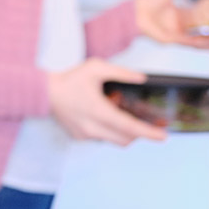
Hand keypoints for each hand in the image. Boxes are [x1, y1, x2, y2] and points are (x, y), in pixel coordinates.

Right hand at [47, 58, 166, 144]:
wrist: (45, 92)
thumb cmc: (70, 79)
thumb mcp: (96, 67)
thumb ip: (121, 72)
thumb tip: (142, 78)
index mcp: (99, 111)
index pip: (129, 127)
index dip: (148, 133)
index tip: (163, 136)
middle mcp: (92, 127)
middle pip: (126, 140)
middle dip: (139, 134)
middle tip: (147, 123)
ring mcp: (85, 134)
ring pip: (114, 141)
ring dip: (124, 133)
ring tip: (124, 118)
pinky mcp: (79, 137)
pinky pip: (101, 138)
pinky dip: (108, 131)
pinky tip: (103, 117)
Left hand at [135, 0, 208, 49]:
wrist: (135, 11)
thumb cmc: (146, 2)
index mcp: (179, 14)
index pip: (200, 18)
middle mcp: (179, 25)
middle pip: (202, 31)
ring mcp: (177, 33)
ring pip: (198, 40)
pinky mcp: (172, 39)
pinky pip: (189, 42)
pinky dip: (201, 43)